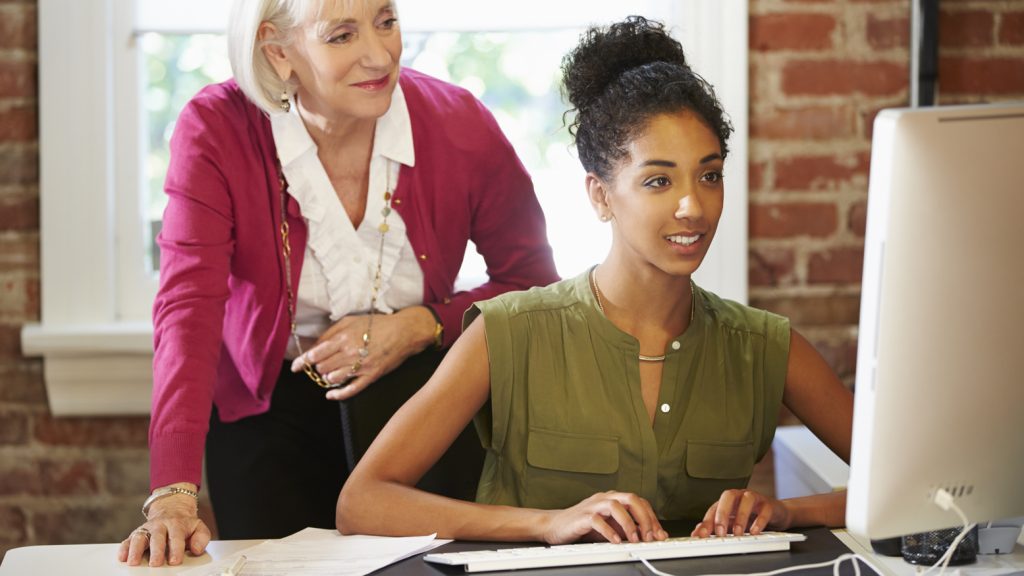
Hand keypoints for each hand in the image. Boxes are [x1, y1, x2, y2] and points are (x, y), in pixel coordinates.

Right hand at [117, 490, 210, 565]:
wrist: (172, 509)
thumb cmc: (185, 524)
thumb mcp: (198, 527)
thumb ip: (201, 538)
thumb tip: (196, 549)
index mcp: (176, 524)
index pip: (176, 537)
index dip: (176, 549)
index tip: (175, 561)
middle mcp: (160, 526)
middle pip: (157, 537)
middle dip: (156, 551)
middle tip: (155, 564)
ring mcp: (147, 529)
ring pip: (140, 537)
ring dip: (135, 550)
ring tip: (133, 562)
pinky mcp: (137, 533)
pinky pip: (128, 539)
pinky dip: (124, 548)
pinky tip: (122, 557)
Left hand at [291, 306, 436, 400]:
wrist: (404, 332)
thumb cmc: (377, 324)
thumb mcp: (351, 320)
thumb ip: (331, 332)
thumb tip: (315, 345)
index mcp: (343, 338)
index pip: (316, 353)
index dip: (302, 362)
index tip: (295, 367)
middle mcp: (350, 353)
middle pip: (322, 367)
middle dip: (318, 367)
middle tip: (322, 364)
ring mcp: (361, 366)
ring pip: (333, 378)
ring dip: (328, 377)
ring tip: (331, 372)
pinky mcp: (371, 376)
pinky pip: (351, 390)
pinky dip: (338, 394)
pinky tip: (330, 394)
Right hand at [540, 491, 668, 544]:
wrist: (555, 526)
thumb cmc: (583, 526)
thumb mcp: (610, 527)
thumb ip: (628, 529)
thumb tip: (650, 537)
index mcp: (614, 499)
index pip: (639, 502)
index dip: (651, 517)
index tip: (660, 534)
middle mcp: (605, 498)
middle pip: (630, 499)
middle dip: (644, 518)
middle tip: (650, 536)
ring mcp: (593, 505)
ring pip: (615, 506)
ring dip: (629, 524)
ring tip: (634, 539)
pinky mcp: (582, 516)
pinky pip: (597, 520)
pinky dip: (609, 531)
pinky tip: (615, 541)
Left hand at [691, 489, 791, 537]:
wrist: (773, 512)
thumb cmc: (749, 516)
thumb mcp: (731, 522)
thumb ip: (714, 527)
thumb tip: (696, 533)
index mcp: (727, 501)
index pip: (714, 508)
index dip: (707, 522)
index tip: (701, 536)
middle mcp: (739, 496)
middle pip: (728, 496)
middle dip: (722, 513)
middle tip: (720, 532)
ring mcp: (754, 498)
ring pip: (747, 500)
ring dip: (741, 516)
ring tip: (738, 533)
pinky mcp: (768, 504)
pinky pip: (765, 509)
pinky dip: (759, 521)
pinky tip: (755, 532)